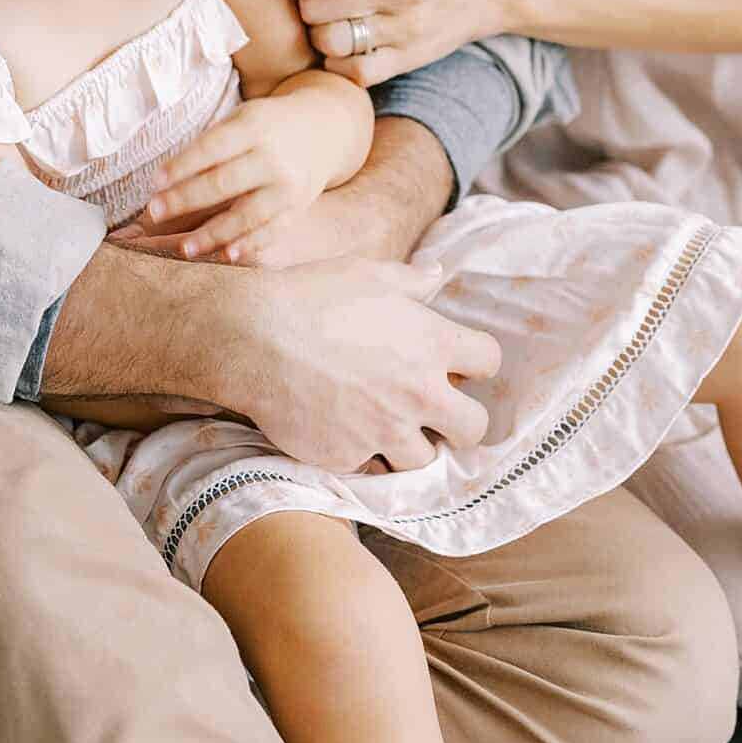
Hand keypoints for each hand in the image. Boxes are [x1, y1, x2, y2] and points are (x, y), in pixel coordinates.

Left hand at [138, 96, 335, 263]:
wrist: (323, 131)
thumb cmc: (265, 127)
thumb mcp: (241, 120)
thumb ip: (210, 147)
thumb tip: (168, 181)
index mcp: (253, 127)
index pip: (212, 148)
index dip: (182, 166)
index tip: (155, 182)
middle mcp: (272, 158)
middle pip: (225, 182)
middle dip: (187, 199)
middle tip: (154, 212)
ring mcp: (286, 187)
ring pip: (247, 214)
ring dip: (214, 233)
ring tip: (184, 248)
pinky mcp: (296, 209)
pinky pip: (271, 231)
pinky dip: (249, 245)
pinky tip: (226, 255)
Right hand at [221, 255, 501, 470]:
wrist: (252, 338)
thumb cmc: (309, 296)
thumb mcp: (366, 274)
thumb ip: (411, 281)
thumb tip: (439, 274)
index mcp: (432, 342)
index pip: (489, 361)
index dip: (475, 362)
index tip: (458, 364)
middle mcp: (419, 392)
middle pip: (473, 427)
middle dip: (459, 421)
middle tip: (435, 412)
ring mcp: (385, 431)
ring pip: (424, 460)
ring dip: (411, 446)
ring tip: (387, 427)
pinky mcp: (350, 457)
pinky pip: (371, 468)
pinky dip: (364, 455)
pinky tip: (346, 432)